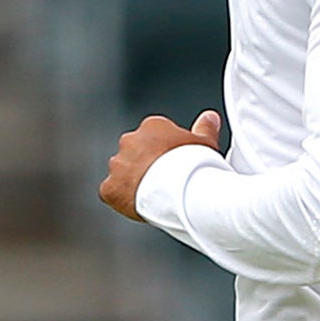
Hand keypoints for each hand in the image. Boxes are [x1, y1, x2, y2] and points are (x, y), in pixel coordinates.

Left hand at [99, 109, 221, 221]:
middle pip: (135, 152)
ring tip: (154, 194)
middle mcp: (130, 141)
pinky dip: (121, 198)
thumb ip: (205, 127)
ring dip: (132, 180)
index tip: (175, 163)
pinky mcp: (110, 187)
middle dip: (146, 163)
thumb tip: (210, 117)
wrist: (181, 190)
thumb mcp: (206, 142)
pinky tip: (139, 203)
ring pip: (122, 171)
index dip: (165, 151)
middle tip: (164, 179)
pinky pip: (111, 191)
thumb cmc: (195, 164)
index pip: (154, 135)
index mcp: (152, 126)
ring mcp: (118, 165)